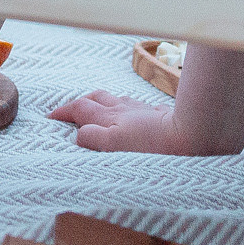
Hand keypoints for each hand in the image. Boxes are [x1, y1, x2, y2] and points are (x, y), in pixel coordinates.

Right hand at [47, 89, 243, 154]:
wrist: (193, 136)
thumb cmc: (156, 145)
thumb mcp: (116, 145)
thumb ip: (94, 138)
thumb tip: (77, 134)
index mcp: (109, 118)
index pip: (79, 109)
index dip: (62, 112)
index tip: (50, 118)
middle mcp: (122, 110)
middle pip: (94, 99)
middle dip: (78, 103)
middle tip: (68, 112)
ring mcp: (140, 110)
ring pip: (113, 100)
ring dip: (99, 102)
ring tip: (94, 110)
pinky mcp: (156, 114)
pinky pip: (132, 105)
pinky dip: (121, 107)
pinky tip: (127, 114)